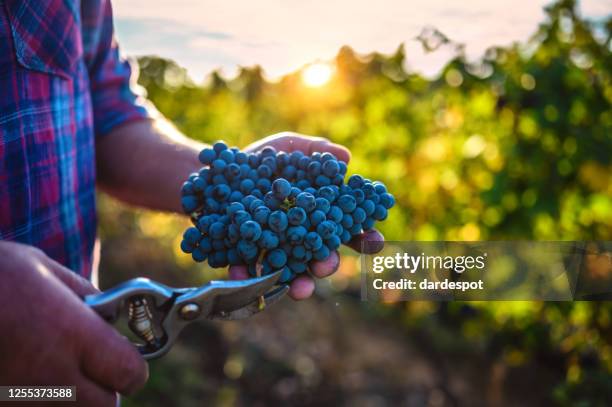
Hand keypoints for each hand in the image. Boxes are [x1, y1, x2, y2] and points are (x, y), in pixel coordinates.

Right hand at [0, 241, 147, 405]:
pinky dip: (38, 402)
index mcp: (72, 335)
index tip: (122, 355)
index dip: (131, 367)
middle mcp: (51, 375)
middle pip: (104, 406)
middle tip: (87, 365)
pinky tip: (23, 377)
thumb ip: (85, 297)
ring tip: (50, 367)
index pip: (131, 373)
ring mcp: (21, 399)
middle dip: (103, 389)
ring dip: (70, 398)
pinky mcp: (0, 405)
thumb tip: (110, 314)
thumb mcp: (42, 269)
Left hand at [229, 132, 383, 299]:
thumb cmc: (262, 160)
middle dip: (328, 263)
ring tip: (300, 287)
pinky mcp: (248, 258)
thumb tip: (345, 158)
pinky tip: (244, 272)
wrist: (217, 172)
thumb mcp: (288, 147)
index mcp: (320, 213)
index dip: (366, 238)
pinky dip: (249, 275)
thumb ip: (314, 149)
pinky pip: (250, 272)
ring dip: (300, 283)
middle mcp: (303, 237)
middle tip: (326, 263)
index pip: (350, 229)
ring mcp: (277, 250)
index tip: (374, 241)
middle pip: (324, 256)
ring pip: (294, 273)